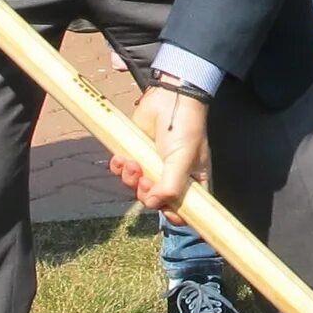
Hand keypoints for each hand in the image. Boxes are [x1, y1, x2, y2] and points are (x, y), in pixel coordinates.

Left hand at [110, 84, 210, 214]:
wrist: (169, 97)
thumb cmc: (185, 127)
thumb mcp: (183, 159)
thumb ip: (171, 186)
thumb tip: (153, 204)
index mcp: (192, 182)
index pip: (185, 210)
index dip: (174, 214)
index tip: (164, 209)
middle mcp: (173, 177)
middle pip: (155, 201)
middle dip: (146, 193)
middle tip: (145, 179)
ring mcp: (153, 167)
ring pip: (136, 188)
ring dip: (130, 179)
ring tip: (132, 163)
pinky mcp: (136, 155)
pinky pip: (124, 172)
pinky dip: (120, 167)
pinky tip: (120, 158)